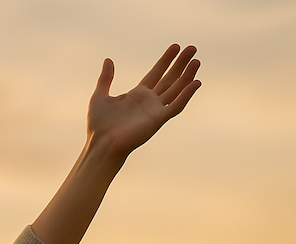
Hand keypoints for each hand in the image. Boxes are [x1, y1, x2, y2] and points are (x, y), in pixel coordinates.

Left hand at [87, 44, 200, 158]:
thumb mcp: (100, 96)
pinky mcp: (158, 119)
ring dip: (187, 76)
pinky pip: (176, 106)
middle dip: (180, 64)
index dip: (166, 60)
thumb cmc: (98, 124)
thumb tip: (108, 60)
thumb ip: (105, 78)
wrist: (101, 143)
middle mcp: (149, 101)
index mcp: (137, 94)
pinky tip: (196, 83)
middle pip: (169, 78)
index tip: (175, 47)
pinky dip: (186, 95)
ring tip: (196, 61)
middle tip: (192, 48)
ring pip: (176, 89)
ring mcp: (155, 110)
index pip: (156, 73)